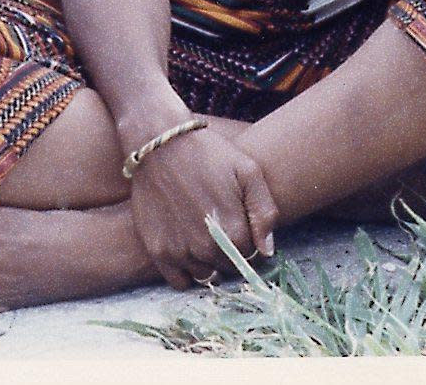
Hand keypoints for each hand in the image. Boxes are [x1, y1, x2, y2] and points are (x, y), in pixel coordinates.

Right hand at [124, 122, 277, 289]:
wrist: (160, 143)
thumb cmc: (209, 154)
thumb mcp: (248, 170)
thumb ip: (264, 212)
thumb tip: (266, 251)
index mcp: (232, 231)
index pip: (251, 256)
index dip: (249, 241)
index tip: (242, 225)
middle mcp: (205, 248)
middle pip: (229, 267)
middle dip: (230, 251)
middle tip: (222, 224)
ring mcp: (180, 252)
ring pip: (206, 274)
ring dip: (208, 261)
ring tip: (204, 232)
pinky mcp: (158, 252)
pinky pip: (179, 281)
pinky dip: (186, 270)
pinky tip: (188, 246)